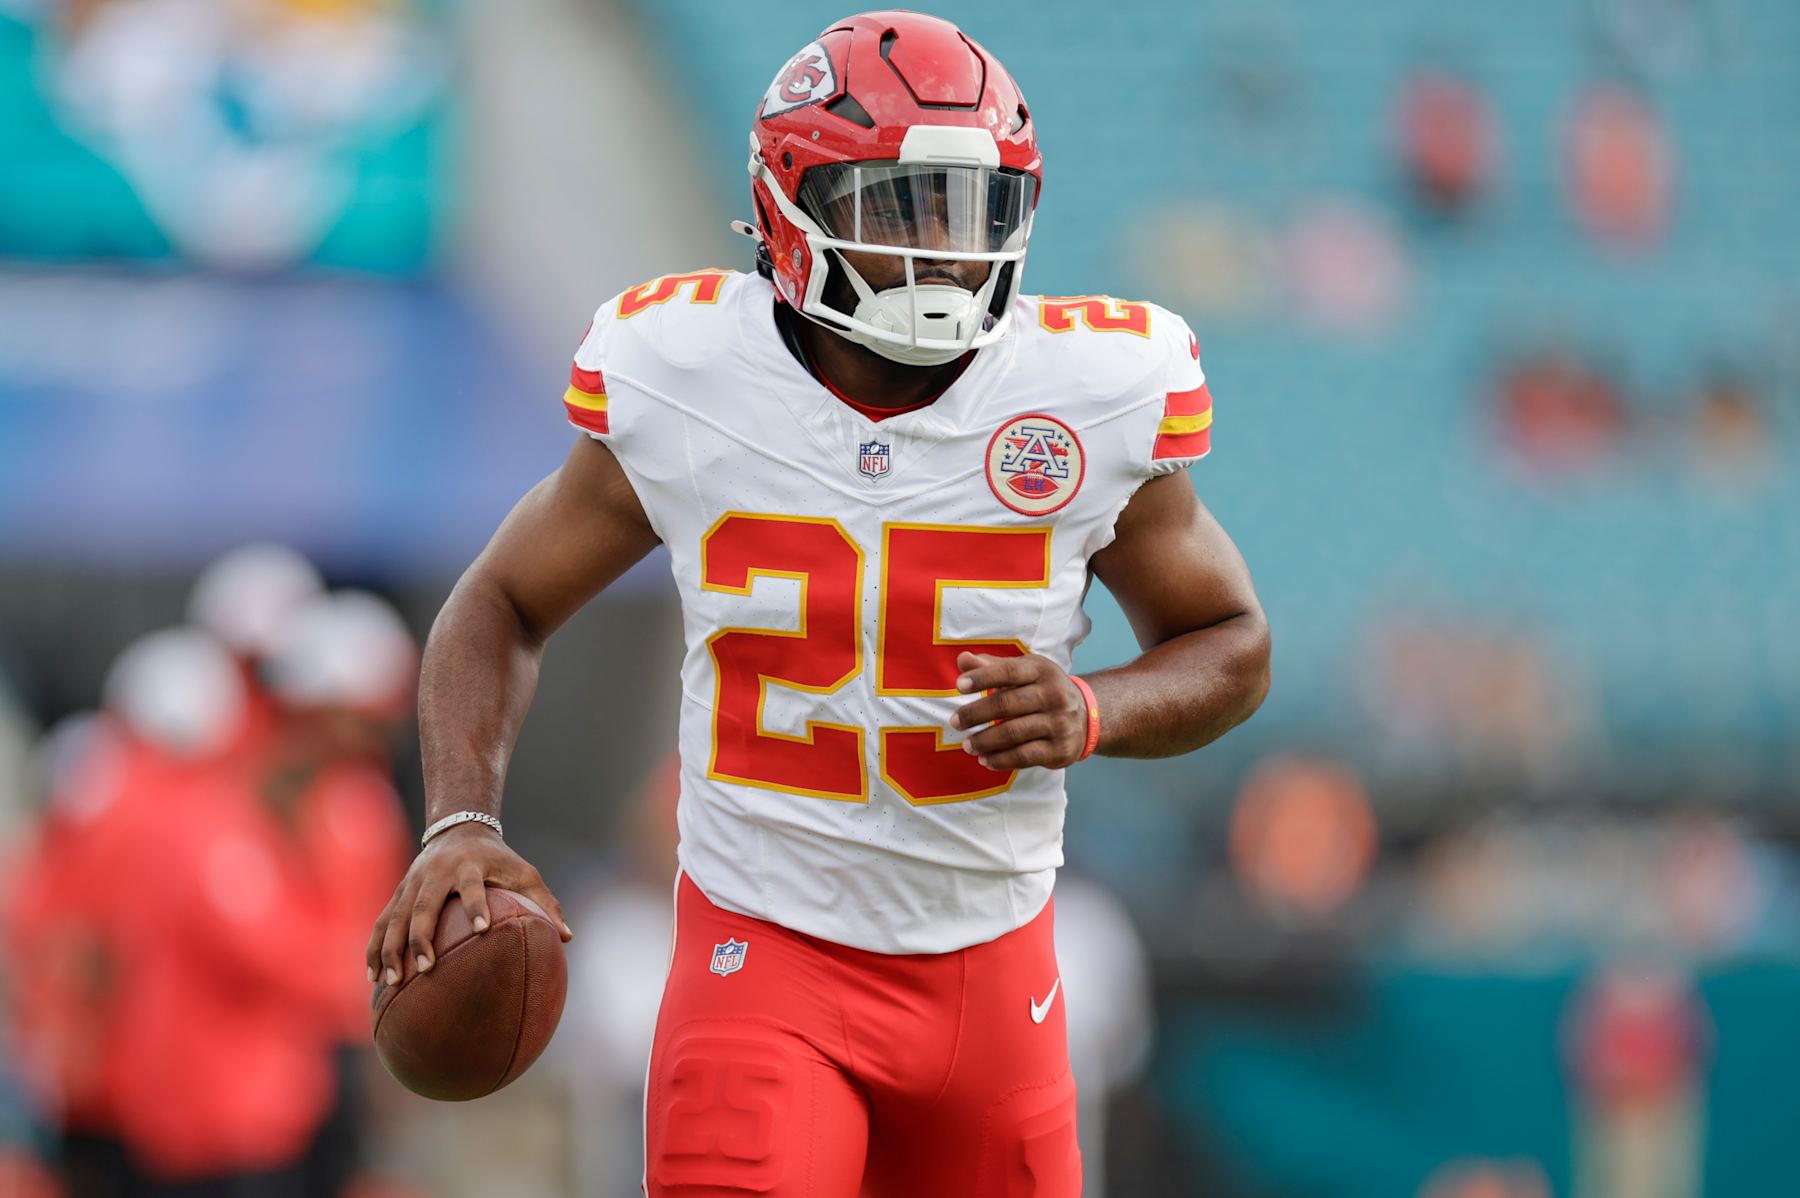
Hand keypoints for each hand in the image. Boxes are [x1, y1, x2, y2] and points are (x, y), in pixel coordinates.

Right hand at [365, 823, 571, 985]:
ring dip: (391, 948)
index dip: (476, 906)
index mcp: (470, 866)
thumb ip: (545, 903)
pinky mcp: (399, 893)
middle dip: (421, 937)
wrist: (459, 828)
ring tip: (391, 982)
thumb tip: (568, 937)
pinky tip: (372, 976)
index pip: (472, 886)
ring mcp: (412, 883)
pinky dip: (375, 947)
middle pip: (424, 906)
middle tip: (424, 969)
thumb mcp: (525, 873)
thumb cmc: (500, 859)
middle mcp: (436, 873)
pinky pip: (381, 922)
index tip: (482, 930)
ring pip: (395, 916)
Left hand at [948, 651, 1088, 770]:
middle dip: (976, 714)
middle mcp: (1053, 695)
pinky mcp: (1060, 749)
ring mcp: (1059, 723)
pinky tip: (985, 759)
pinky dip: (1001, 760)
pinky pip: (1024, 756)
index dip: (983, 677)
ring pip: (1014, 733)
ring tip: (967, 745)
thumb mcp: (1024, 672)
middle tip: (955, 722)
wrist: (1086, 718)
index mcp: (1042, 671)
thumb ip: (993, 667)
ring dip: (985, 740)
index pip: (1009, 671)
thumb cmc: (1043, 691)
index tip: (958, 686)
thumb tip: (963, 659)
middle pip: (1007, 704)